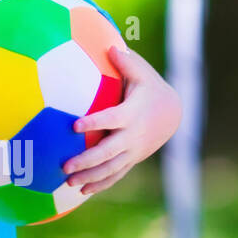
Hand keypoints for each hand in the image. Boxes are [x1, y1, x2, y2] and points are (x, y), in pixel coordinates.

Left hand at [63, 45, 181, 196]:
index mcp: (131, 114)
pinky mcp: (132, 159)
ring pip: (111, 168)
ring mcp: (133, 151)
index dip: (94, 123)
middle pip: (108, 152)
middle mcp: (132, 136)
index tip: (74, 125)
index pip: (111, 120)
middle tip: (65, 165)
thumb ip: (125, 62)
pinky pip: (116, 175)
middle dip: (87, 160)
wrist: (172, 113)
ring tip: (67, 181)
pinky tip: (82, 191)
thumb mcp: (142, 73)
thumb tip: (110, 46)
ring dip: (90, 177)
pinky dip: (100, 184)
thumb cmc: (149, 88)